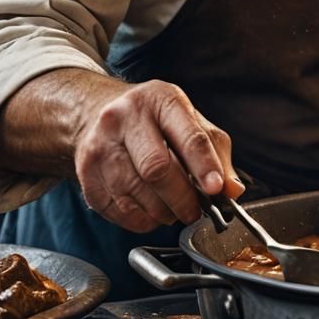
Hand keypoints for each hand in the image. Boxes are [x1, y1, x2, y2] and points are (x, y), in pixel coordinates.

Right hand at [74, 79, 243, 231]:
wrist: (96, 112)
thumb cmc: (151, 118)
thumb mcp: (188, 119)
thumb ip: (215, 152)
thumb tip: (232, 188)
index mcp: (161, 99)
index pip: (188, 136)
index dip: (205, 166)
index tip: (217, 189)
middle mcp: (126, 117)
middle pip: (157, 169)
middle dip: (183, 198)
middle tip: (196, 211)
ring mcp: (101, 144)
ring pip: (136, 193)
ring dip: (162, 212)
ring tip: (173, 209)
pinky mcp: (86, 172)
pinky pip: (118, 209)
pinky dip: (141, 219)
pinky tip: (150, 210)